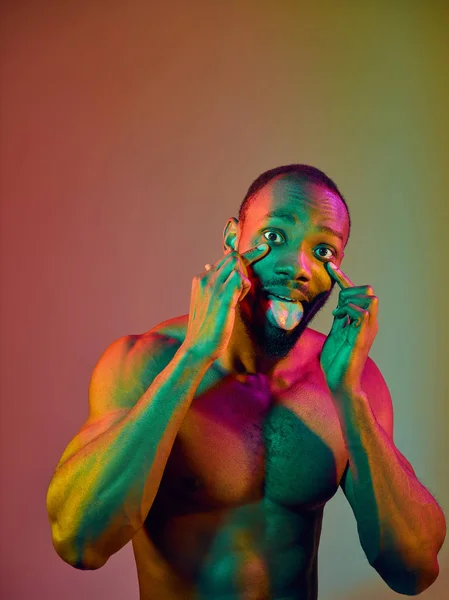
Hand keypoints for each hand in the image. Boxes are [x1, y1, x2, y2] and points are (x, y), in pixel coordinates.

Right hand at [184, 243, 269, 360]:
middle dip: (247, 268)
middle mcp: (205, 278)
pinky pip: (240, 278)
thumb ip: (214, 286)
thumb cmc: (206, 328)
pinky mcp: (223, 297)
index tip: (265, 249)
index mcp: (201, 279)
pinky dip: (245, 287)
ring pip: (237, 264)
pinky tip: (238, 300)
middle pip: (233, 257)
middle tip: (244, 290)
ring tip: (236, 299)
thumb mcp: (207, 303)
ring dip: (244, 280)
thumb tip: (212, 268)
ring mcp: (213, 286)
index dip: (247, 254)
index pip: (226, 258)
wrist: (198, 347)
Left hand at [320, 261, 378, 397]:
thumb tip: (338, 306)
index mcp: (360, 322)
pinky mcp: (362, 337)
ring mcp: (367, 330)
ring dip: (350, 300)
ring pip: (369, 298)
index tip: (330, 266)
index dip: (342, 278)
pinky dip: (349, 310)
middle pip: (368, 291)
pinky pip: (363, 313)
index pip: (355, 293)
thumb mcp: (336, 334)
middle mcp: (368, 323)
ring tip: (339, 313)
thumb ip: (340, 320)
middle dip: (349, 290)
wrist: (340, 382)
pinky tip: (339, 317)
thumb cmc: (337, 361)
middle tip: (336, 307)